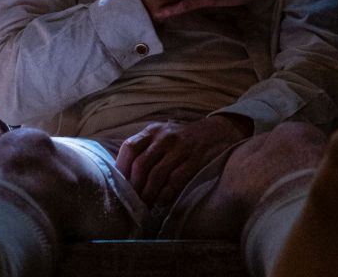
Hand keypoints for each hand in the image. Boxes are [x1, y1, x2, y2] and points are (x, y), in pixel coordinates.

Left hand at [114, 115, 252, 207]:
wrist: (217, 132)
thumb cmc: (183, 139)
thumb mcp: (163, 135)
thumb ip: (145, 149)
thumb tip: (124, 176)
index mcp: (153, 131)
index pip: (130, 148)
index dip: (122, 169)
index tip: (120, 186)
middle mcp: (165, 137)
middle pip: (141, 164)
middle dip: (134, 187)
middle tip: (132, 202)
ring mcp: (181, 148)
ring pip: (157, 174)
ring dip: (148, 194)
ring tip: (145, 206)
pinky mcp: (195, 160)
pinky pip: (175, 180)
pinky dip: (165, 194)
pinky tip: (161, 202)